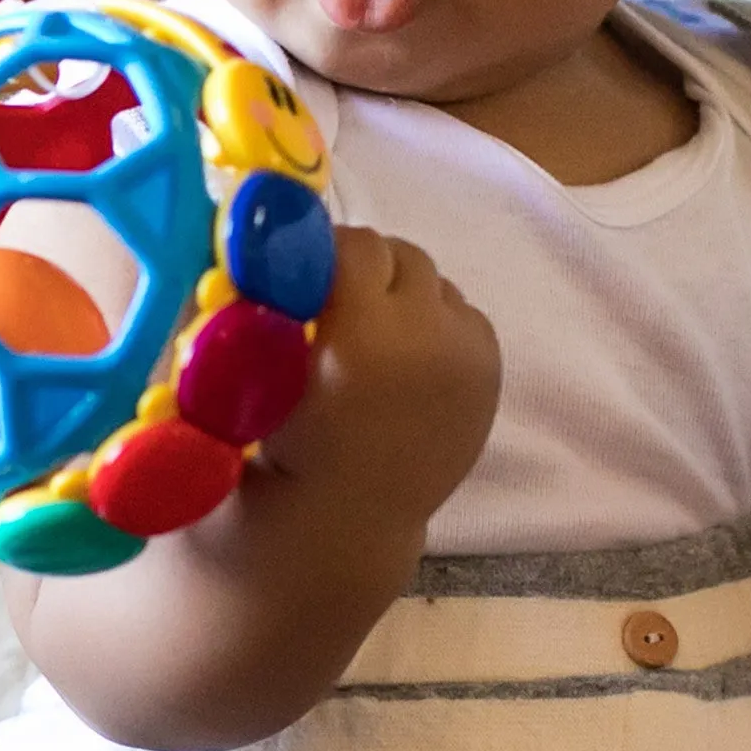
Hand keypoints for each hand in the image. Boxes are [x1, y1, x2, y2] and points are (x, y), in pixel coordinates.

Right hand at [260, 223, 500, 535]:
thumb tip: (262, 234)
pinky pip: (462, 314)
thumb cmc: (285, 446)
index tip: (304, 273)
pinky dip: (435, 325)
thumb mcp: (260, 369)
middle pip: (401, 254)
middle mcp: (425, 337)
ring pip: (435, 283)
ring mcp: (467, 355)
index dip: (326, 252)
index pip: (356, 244)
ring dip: (402, 298)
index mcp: (361, 334)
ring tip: (372, 339)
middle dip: (366, 272)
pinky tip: (404, 361)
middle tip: (335, 305)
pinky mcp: (490, 371)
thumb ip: (269, 295)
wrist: (349, 516)